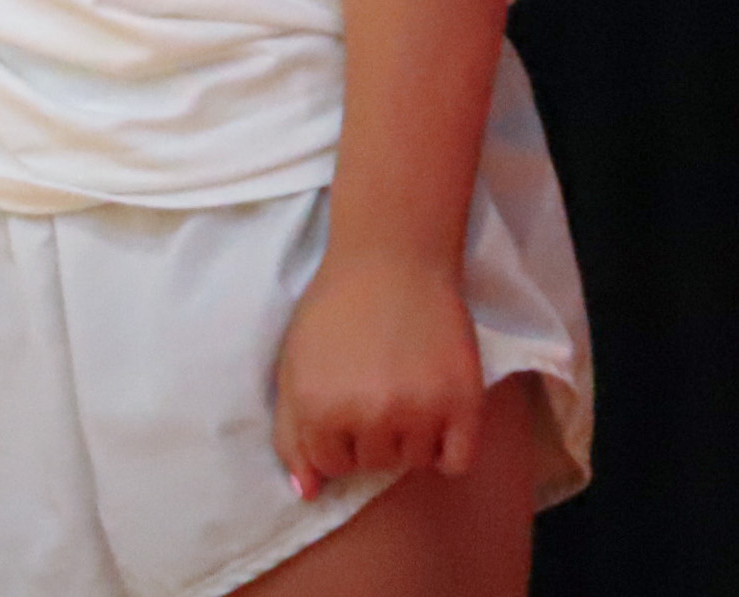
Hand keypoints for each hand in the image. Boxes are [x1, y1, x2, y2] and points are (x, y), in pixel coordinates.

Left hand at [273, 247, 488, 499]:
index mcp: (317, 407)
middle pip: (373, 464)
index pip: (329, 465)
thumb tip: (308, 493)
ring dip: (409, 439)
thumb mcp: (294, 366)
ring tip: (404, 391)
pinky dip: (447, 450)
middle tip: (375, 389)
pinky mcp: (463, 404)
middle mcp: (367, 416)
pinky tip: (436, 416)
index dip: (335, 439)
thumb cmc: (334, 311)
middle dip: (370, 436)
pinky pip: (456, 462)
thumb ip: (292, 432)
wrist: (392, 262)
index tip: (343, 408)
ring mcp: (418, 412)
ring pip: (413, 463)